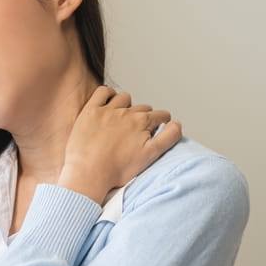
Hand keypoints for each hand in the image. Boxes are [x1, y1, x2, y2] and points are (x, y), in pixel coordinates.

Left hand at [58, 86, 181, 203]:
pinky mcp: (90, 111)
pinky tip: (108, 103)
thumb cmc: (117, 169)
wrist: (88, 173)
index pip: (160, 116)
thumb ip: (168, 138)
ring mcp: (107, 110)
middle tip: (137, 130)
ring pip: (124, 98)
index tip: (157, 129)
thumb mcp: (150, 156)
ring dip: (127, 105)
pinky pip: (102, 92)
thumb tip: (177, 124)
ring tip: (122, 118)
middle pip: (142, 108)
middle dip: (144, 117)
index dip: (161, 123)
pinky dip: (107, 94)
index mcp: (142, 122)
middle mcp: (126, 112)